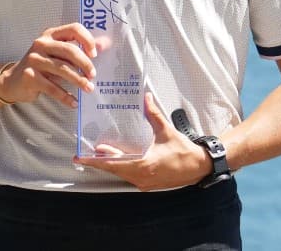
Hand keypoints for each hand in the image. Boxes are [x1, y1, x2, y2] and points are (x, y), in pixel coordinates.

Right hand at [0, 23, 96, 108]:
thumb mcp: (58, 54)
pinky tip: (73, 102)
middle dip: (85, 64)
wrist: (14, 81)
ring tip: (89, 88)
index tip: (95, 54)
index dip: (87, 40)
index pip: (73, 29)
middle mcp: (41, 44)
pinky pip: (52, 88)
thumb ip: (79, 48)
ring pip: (62, 69)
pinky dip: (65, 96)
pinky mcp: (29, 76)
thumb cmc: (42, 66)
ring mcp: (34, 59)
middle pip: (69, 50)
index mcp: (51, 34)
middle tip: (93, 75)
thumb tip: (104, 44)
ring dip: (78, 81)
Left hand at [73, 93, 211, 190]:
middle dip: (99, 161)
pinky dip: (122, 166)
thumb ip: (154, 115)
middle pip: (114, 169)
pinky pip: (130, 174)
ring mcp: (145, 182)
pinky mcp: (149, 182)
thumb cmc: (184, 151)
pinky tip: (118, 158)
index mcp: (143, 165)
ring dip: (110, 163)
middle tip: (83, 153)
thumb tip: (145, 98)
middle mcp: (141, 177)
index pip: (113, 163)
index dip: (95, 160)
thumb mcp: (166, 132)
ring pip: (121, 172)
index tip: (81, 157)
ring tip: (98, 153)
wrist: (199, 167)